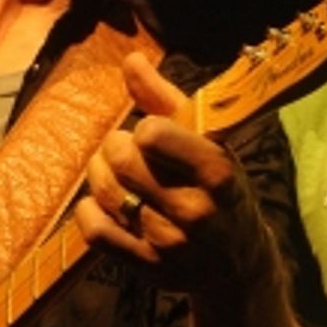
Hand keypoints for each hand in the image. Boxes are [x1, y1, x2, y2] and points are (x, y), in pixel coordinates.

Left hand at [75, 54, 275, 294]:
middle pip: (122, 160)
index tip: (152, 136)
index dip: (144, 128)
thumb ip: (166, 101)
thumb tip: (130, 60)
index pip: (151, 134)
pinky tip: (101, 203)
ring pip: (106, 193)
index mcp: (216, 172)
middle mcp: (195, 210)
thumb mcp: (209, 144)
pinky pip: (97, 231)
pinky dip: (89, 211)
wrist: (237, 264)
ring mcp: (170, 242)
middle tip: (124, 151)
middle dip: (115, 148)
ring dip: (99, 174)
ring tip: (111, 171)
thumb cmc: (221, 191)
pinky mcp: (148, 266)